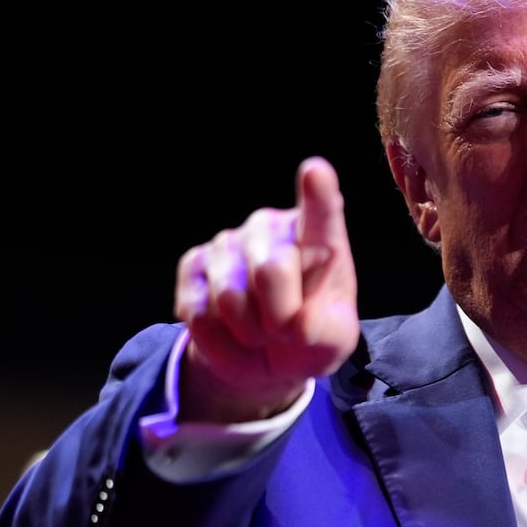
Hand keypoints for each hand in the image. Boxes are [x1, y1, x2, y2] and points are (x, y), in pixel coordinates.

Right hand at [173, 156, 359, 422]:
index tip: (315, 171)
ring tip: (260, 331)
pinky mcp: (193, 264)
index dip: (318, 193)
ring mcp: (228, 242)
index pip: (321, 214)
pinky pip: (200, 315)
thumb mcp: (333, 340)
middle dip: (279, 318)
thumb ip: (324, 329)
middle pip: (271, 272)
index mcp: (318, 238)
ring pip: (229, 298)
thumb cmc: (309, 335)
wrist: (265, 355)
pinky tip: (233, 334)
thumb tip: (297, 322)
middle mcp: (270, 228)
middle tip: (285, 330)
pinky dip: (220, 343)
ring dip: (248, 333)